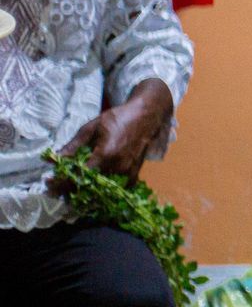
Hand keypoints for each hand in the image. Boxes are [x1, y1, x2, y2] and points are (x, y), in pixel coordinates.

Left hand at [56, 79, 172, 180]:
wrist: (146, 114)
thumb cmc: (118, 117)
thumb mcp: (92, 127)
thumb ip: (74, 145)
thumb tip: (55, 158)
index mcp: (105, 154)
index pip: (78, 175)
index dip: (61, 182)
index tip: (49, 184)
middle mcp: (117, 166)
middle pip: (88, 187)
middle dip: (69, 190)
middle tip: (55, 190)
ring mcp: (127, 171)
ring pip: (102, 190)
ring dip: (85, 192)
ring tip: (71, 191)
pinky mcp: (134, 173)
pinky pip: (118, 188)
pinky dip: (105, 191)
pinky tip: (95, 190)